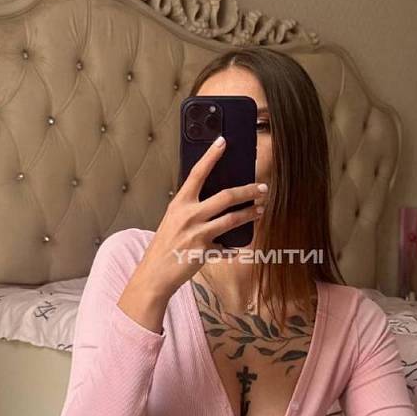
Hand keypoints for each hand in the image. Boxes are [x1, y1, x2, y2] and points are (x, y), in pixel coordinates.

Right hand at [131, 135, 267, 299]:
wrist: (154, 273)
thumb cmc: (165, 245)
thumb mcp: (173, 219)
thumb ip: (191, 208)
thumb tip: (215, 200)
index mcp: (180, 203)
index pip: (197, 173)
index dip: (210, 156)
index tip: (223, 142)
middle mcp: (189, 215)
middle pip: (226, 196)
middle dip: (248, 191)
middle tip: (262, 188)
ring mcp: (197, 233)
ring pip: (232, 219)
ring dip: (250, 213)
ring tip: (261, 210)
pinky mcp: (204, 251)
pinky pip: (227, 248)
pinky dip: (235, 248)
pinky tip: (243, 247)